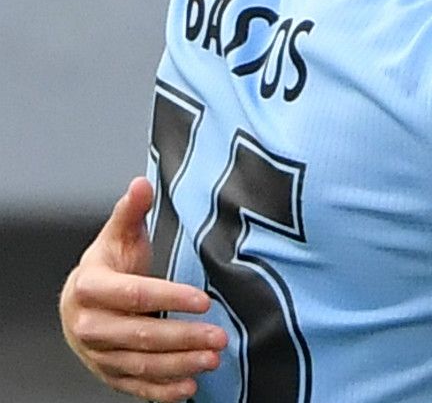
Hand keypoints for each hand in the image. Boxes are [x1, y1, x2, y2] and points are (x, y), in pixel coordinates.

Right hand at [59, 177, 226, 400]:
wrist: (78, 303)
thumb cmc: (107, 268)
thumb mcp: (117, 236)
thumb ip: (130, 212)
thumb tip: (141, 184)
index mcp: (90, 288)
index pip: (134, 294)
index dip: (170, 298)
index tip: (204, 301)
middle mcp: (88, 324)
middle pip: (140, 335)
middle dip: (183, 338)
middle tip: (220, 337)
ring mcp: (96, 353)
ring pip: (140, 364)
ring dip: (179, 365)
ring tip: (213, 358)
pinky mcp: (107, 373)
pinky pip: (134, 386)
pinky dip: (161, 391)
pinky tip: (189, 388)